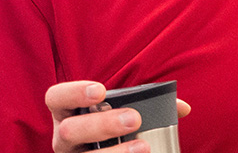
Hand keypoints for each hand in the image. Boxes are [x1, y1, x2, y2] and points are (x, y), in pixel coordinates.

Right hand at [46, 81, 191, 152]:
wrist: (110, 149)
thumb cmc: (115, 129)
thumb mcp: (122, 113)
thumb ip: (147, 105)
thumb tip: (182, 108)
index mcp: (68, 113)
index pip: (56, 97)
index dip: (73, 92)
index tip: (101, 91)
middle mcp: (64, 137)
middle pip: (70, 130)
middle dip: (102, 125)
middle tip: (133, 119)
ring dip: (114, 152)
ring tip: (142, 147)